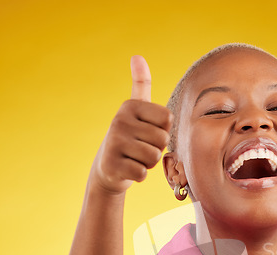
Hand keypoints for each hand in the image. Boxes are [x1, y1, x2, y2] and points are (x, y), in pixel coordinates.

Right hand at [89, 55, 172, 193]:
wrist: (108, 168)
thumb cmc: (131, 138)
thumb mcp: (136, 110)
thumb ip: (141, 85)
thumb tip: (137, 56)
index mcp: (130, 105)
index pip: (168, 119)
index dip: (163, 130)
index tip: (148, 132)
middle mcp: (119, 120)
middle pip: (162, 139)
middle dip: (156, 149)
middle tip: (140, 149)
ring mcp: (114, 143)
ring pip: (154, 157)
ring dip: (148, 163)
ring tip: (134, 158)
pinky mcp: (112, 165)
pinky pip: (142, 173)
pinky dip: (139, 176)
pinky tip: (127, 169)